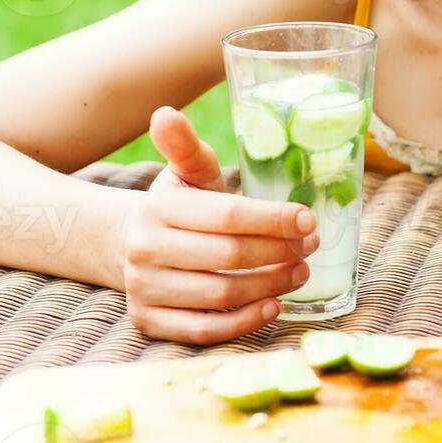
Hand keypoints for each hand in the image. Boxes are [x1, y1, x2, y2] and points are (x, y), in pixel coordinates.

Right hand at [119, 106, 317, 343]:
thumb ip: (186, 147)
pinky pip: (204, 330)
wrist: (130, 244)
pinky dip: (244, 322)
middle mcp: (145, 248)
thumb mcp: (186, 174)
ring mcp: (144, 289)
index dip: (273, 219)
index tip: (308, 220)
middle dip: (279, 252)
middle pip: (229, 256)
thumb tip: (165, 112)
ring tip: (300, 272)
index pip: (227, 215)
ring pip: (221, 295)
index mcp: (159, 206)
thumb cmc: (179, 206)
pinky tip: (273, 306)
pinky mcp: (148, 322)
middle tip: (312, 248)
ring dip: (270, 286)